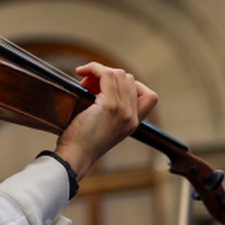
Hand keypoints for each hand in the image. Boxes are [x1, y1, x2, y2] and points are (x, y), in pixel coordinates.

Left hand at [54, 63, 157, 177]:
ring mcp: (122, 111)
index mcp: (133, 123)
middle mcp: (131, 117)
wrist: (75, 156)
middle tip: (89, 84)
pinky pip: (107, 75)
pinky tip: (83, 72)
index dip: (131, 84)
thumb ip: (114, 110)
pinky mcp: (109, 106)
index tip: (111, 87)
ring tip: (85, 81)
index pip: (149, 96)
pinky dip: (94, 69)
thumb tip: (101, 84)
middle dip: (109, 75)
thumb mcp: (107, 127)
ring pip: (120, 74)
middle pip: (130, 79)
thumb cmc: (83, 142)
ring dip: (100, 71)